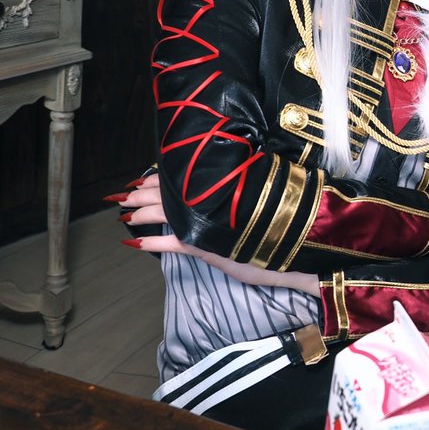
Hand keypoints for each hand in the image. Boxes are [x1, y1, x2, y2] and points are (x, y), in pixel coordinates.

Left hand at [119, 175, 319, 295]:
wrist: (303, 253)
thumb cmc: (283, 229)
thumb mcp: (256, 210)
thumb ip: (234, 199)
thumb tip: (219, 188)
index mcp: (227, 189)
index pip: (188, 178)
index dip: (163, 177)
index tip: (145, 176)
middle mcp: (217, 202)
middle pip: (172, 192)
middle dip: (144, 193)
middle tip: (124, 194)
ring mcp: (211, 224)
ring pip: (167, 212)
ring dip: (141, 213)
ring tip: (125, 214)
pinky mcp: (210, 247)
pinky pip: (174, 241)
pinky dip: (153, 242)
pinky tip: (135, 241)